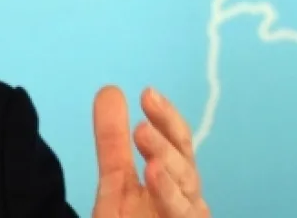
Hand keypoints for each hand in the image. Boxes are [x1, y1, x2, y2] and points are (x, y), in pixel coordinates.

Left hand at [92, 86, 210, 216]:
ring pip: (185, 191)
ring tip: (145, 141)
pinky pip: (182, 215)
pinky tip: (155, 176)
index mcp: (173, 181)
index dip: (166, 119)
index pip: (176, 144)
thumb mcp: (117, 183)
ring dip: (167, 165)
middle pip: (184, 164)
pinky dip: (170, 196)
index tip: (147, 93)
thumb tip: (110, 90)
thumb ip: (113, 141)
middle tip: (141, 124)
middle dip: (166, 140)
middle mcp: (186, 200)